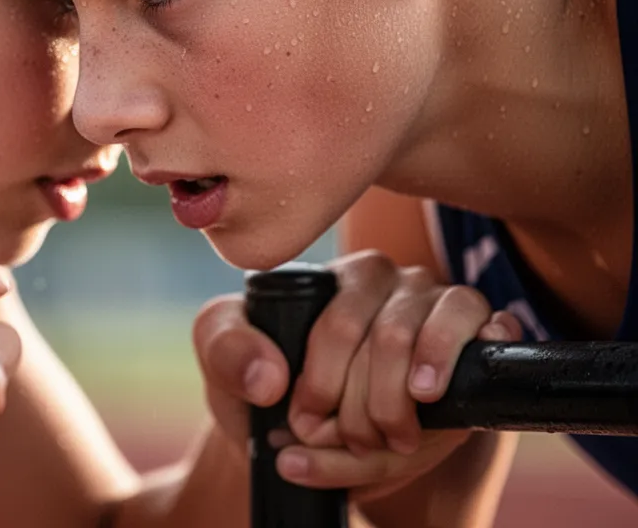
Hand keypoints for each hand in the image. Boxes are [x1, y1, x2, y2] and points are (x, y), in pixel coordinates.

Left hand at [192, 250, 520, 497]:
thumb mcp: (226, 366)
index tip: (306, 425)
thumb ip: (226, 350)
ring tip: (393, 434)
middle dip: (363, 408)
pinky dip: (471, 360)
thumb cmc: (269, 389)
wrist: (312, 436)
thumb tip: (270, 376)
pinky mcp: (482, 336)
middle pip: (390, 337)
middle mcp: (392, 283)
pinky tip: (440, 391)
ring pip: (440, 329)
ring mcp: (439, 304)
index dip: (324, 385)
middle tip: (348, 442)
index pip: (340, 323)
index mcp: (335, 279)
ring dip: (409, 398)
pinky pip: (494, 328)